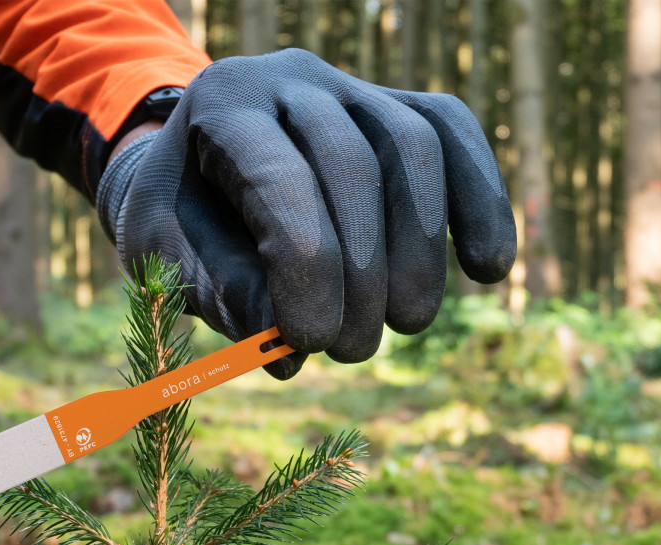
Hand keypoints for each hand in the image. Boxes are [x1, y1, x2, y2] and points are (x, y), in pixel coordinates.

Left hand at [98, 48, 516, 378]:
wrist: (201, 168)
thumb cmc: (187, 218)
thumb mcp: (171, 256)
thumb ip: (222, 294)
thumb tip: (288, 350)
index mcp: (223, 106)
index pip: (282, 181)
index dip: (308, 269)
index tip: (312, 343)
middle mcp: (291, 77)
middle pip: (354, 165)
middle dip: (364, 270)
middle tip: (353, 350)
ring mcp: (352, 86)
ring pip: (414, 146)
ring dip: (421, 249)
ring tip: (408, 323)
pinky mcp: (399, 105)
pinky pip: (455, 134)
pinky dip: (481, 200)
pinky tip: (488, 267)